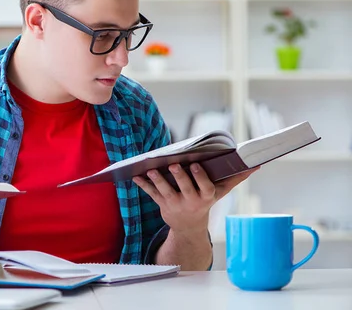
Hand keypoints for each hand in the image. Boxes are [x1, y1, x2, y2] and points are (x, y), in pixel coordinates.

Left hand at [133, 164, 258, 234]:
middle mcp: (191, 201)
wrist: (189, 226)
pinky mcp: (162, 204)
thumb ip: (235, 178)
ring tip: (150, 170)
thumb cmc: (206, 201)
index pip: (205, 187)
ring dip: (157, 180)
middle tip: (174, 165)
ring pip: (165, 191)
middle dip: (180, 176)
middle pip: (185, 187)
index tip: (196, 165)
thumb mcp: (221, 192)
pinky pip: (152, 194)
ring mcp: (175, 203)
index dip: (200, 177)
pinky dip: (143, 185)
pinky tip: (135, 176)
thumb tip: (256, 166)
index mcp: (206, 196)